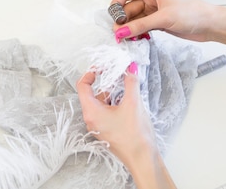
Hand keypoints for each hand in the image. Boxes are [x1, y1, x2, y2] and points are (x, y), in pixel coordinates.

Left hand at [77, 63, 176, 188]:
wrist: (143, 159)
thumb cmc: (135, 135)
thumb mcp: (133, 103)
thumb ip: (131, 82)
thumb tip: (130, 68)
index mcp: (92, 112)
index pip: (83, 86)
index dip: (91, 73)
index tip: (103, 67)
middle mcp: (92, 120)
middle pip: (94, 94)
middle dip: (107, 83)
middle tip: (120, 75)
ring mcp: (99, 126)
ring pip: (102, 102)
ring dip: (114, 93)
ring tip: (128, 88)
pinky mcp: (108, 130)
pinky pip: (108, 111)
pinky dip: (116, 103)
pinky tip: (129, 101)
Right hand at [111, 0, 217, 41]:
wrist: (210, 24)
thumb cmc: (193, 13)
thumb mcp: (164, 18)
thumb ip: (141, 25)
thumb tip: (121, 31)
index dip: (116, 4)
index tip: (114, 18)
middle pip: (129, 9)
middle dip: (122, 21)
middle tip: (119, 35)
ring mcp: (155, 12)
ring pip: (135, 19)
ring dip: (130, 29)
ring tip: (126, 40)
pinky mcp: (159, 23)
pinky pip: (142, 27)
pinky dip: (138, 33)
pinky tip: (136, 40)